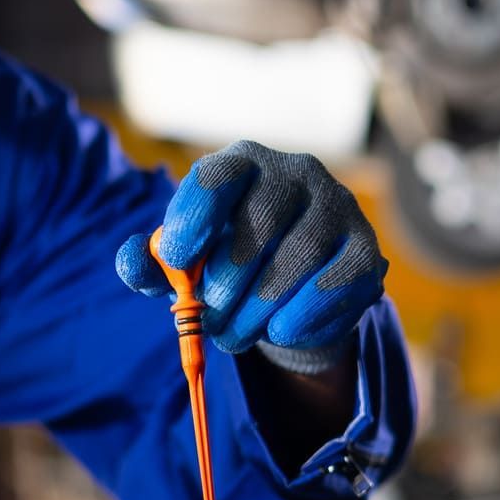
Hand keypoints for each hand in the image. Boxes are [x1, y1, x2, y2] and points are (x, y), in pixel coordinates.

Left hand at [117, 141, 386, 373]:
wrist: (292, 293)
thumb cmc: (226, 266)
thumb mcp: (184, 264)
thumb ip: (150, 263)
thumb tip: (132, 261)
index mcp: (242, 164)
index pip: (218, 177)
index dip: (193, 218)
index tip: (174, 260)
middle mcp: (296, 173)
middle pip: (258, 226)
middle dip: (223, 287)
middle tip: (207, 321)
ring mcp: (338, 207)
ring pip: (294, 263)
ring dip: (256, 312)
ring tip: (234, 335)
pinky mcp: (367, 250)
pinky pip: (332, 288)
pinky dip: (298, 320)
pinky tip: (278, 331)